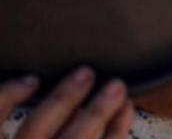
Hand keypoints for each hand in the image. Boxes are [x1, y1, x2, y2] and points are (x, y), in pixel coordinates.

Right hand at [0, 68, 132, 138]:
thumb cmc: (41, 136)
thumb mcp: (16, 130)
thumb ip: (16, 114)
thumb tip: (33, 82)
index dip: (8, 95)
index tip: (32, 79)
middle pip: (37, 130)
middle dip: (62, 99)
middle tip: (86, 73)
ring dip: (98, 112)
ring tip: (117, 87)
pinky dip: (118, 129)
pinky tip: (126, 109)